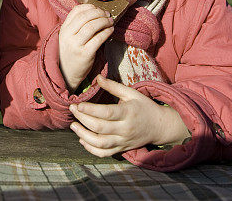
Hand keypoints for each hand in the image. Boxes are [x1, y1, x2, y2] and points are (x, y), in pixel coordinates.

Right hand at [58, 4, 113, 92]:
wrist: (65, 74)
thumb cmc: (70, 54)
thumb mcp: (68, 38)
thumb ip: (76, 27)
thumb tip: (96, 13)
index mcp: (64, 29)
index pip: (76, 11)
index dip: (90, 7)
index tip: (98, 9)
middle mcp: (68, 35)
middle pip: (85, 16)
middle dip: (99, 13)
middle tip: (107, 14)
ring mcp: (76, 45)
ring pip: (92, 26)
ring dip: (104, 21)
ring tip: (110, 21)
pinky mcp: (85, 54)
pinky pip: (98, 38)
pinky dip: (107, 32)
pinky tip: (111, 31)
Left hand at [68, 75, 189, 156]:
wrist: (159, 126)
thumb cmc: (144, 107)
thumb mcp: (131, 93)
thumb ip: (113, 86)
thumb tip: (97, 77)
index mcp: (128, 113)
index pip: (106, 113)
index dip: (90, 110)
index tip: (78, 104)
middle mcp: (125, 129)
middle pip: (100, 127)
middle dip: (83, 119)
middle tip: (72, 109)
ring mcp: (123, 141)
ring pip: (100, 143)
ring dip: (83, 136)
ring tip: (73, 126)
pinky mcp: (122, 149)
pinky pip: (104, 153)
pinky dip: (91, 149)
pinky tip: (82, 140)